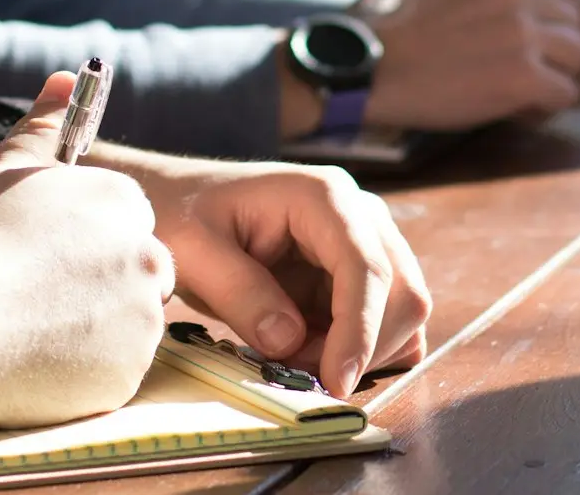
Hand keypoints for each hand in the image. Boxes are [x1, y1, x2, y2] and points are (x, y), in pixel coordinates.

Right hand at [0, 73, 173, 428]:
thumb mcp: (3, 171)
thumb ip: (44, 126)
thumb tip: (66, 78)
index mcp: (121, 202)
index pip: (126, 221)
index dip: (83, 242)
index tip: (44, 258)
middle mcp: (145, 255)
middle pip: (138, 272)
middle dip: (99, 285)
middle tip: (36, 298)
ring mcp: (141, 318)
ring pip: (128, 324)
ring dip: (92, 328)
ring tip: (27, 328)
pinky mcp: (127, 374)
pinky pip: (114, 371)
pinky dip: (84, 371)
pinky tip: (34, 361)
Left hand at [99, 152, 432, 398]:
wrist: (177, 201)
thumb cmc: (181, 214)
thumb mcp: (194, 251)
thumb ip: (241, 293)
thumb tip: (290, 342)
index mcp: (323, 197)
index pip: (366, 267)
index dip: (359, 330)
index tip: (336, 382)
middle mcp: (359, 214)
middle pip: (402, 292)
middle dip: (363, 347)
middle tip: (298, 373)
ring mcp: (364, 242)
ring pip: (402, 311)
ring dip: (361, 351)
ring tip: (293, 357)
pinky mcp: (357, 272)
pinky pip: (385, 320)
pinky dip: (361, 349)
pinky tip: (312, 351)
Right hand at [364, 0, 579, 130]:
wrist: (374, 70)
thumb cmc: (407, 34)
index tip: (545, 16)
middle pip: (575, 15)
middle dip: (560, 43)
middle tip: (534, 65)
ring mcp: (521, 33)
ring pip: (579, 53)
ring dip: (559, 74)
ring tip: (527, 88)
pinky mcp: (522, 76)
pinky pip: (566, 92)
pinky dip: (548, 106)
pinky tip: (519, 109)